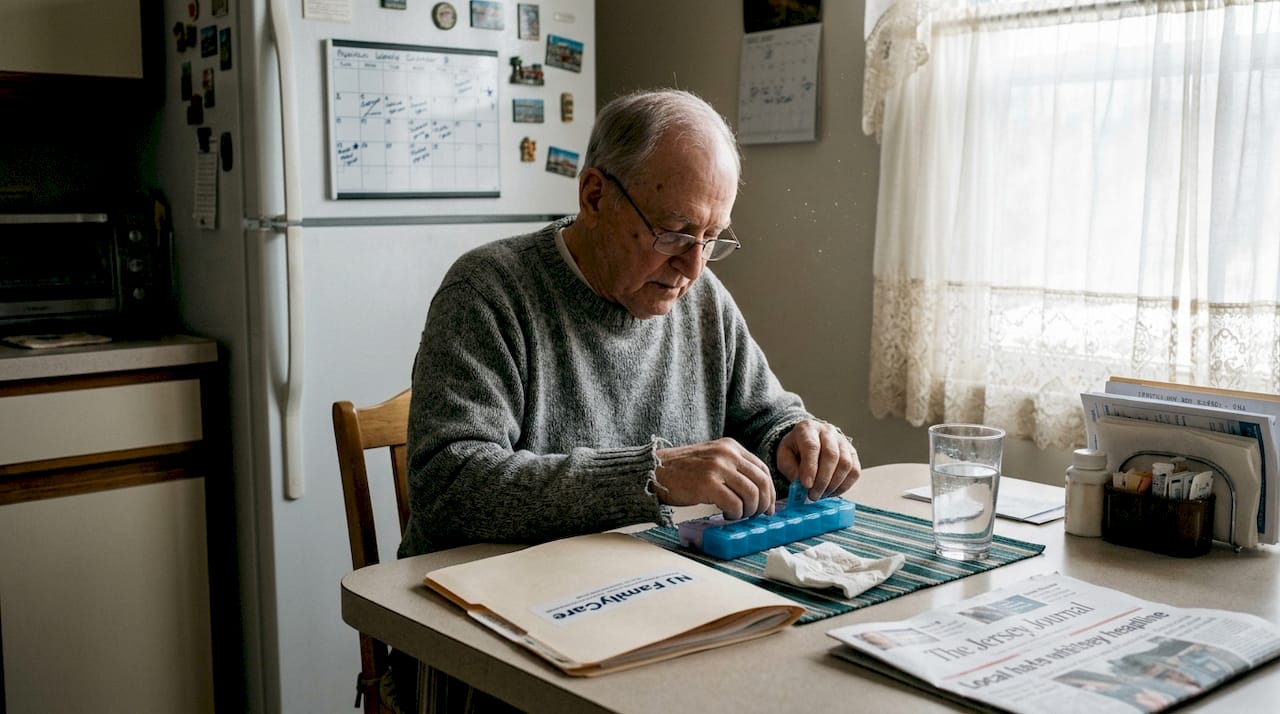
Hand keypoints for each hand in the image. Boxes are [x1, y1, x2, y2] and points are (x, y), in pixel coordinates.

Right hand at [653, 438, 774, 519]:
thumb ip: (732, 468)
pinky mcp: (708, 484)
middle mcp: (727, 454)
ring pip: (751, 494)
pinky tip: (727, 516)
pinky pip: (734, 503)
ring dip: (749, 511)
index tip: (768, 505)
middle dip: (763, 503)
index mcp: (730, 447)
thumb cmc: (681, 470)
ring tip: (738, 516)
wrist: (655, 471)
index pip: (762, 469)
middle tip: (757, 516)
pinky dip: (735, 514)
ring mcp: (718, 467)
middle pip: (761, 482)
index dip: (769, 491)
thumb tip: (754, 491)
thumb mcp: (711, 458)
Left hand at [776, 420, 859, 499]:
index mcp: (807, 428)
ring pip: (845, 464)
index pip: (812, 446)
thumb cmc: (795, 449)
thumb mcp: (784, 456)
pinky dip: (844, 486)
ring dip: (833, 484)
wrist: (808, 441)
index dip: (810, 467)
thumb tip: (801, 484)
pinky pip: (854, 471)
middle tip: (813, 495)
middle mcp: (828, 431)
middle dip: (822, 480)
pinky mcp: (852, 453)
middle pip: (832, 455)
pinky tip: (832, 491)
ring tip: (821, 494)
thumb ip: (790, 468)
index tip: (806, 485)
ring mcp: (843, 441)